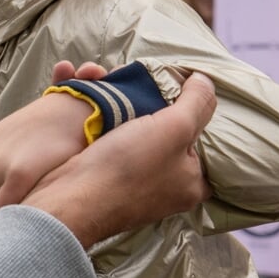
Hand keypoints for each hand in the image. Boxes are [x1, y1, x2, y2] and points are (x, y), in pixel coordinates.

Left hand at [0, 60, 107, 208]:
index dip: (8, 198)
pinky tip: (47, 199)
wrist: (67, 112)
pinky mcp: (18, 175)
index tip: (29, 191)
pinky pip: (16, 208)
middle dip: (14, 203)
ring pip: (5, 208)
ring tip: (45, 192)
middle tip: (40, 192)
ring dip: (23, 205)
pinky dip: (30, 209)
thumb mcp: (5, 143)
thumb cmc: (41, 132)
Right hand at [20, 72, 215, 247]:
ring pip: (144, 142)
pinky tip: (110, 111)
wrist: (71, 197)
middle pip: (173, 141)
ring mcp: (137, 189)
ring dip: (135, 117)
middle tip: (153, 88)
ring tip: (128, 93)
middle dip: (162, 113)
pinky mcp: (109, 183)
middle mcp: (169, 191)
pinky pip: (120, 148)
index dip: (197, 117)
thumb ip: (196, 102)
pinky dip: (116, 129)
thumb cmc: (129, 166)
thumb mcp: (174, 127)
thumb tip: (206, 80)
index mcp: (193, 185)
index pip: (207, 147)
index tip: (182, 94)